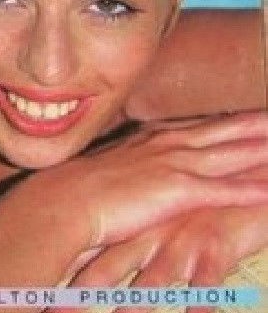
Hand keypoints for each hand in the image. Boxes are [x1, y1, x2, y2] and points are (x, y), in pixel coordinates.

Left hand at [36, 201, 267, 312]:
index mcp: (134, 221)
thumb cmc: (199, 197)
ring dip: (134, 305)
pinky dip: (200, 304)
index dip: (59, 273)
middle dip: (81, 298)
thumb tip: (104, 245)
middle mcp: (150, 230)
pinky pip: (205, 281)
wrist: (243, 172)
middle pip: (110, 269)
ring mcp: (181, 237)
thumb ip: (136, 226)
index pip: (90, 251)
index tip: (29, 298)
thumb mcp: (163, 209)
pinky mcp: (213, 245)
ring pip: (154, 277)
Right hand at [58, 112, 267, 250]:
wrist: (65, 199)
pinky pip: (224, 190)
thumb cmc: (80, 185)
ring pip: (231, 154)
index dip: (227, 119)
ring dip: (261, 148)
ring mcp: (175, 164)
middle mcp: (168, 144)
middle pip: (223, 130)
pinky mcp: (177, 190)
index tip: (248, 113)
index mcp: (153, 137)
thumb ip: (132, 160)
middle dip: (254, 124)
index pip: (199, 125)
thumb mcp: (110, 163)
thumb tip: (137, 168)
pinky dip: (252, 190)